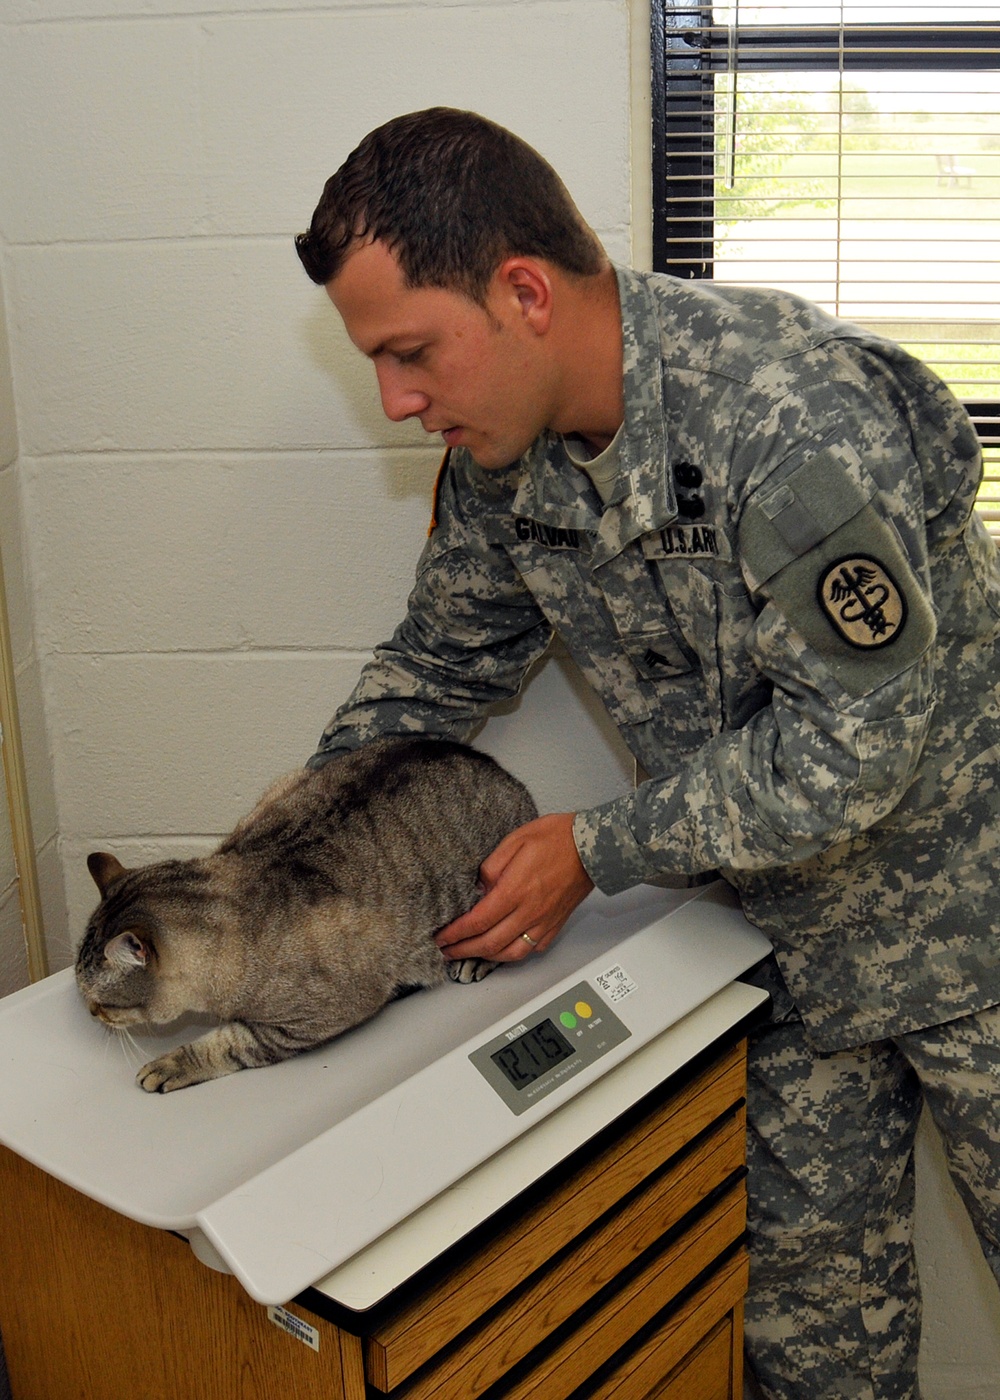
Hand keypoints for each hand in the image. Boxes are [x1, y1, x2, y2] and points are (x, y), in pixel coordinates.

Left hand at [436, 813, 593, 963]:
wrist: (592, 846)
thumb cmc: (557, 838)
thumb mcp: (515, 840)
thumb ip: (491, 866)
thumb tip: (479, 889)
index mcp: (516, 890)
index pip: (478, 921)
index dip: (456, 933)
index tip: (442, 937)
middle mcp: (529, 911)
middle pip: (490, 943)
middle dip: (463, 950)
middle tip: (446, 951)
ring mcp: (544, 921)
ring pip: (511, 953)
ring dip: (486, 957)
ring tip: (470, 952)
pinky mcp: (555, 925)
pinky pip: (531, 949)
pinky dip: (512, 954)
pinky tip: (503, 949)